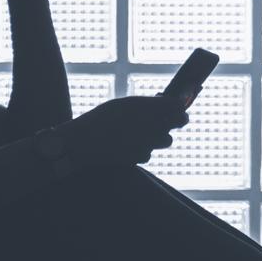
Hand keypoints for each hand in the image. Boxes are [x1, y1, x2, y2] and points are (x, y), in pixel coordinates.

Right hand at [54, 95, 188, 166]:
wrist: (82, 143)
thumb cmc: (99, 120)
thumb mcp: (122, 104)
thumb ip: (145, 105)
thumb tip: (164, 103)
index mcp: (146, 106)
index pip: (178, 105)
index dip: (179, 105)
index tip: (176, 106)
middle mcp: (152, 123)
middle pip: (179, 121)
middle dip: (176, 120)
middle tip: (170, 119)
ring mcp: (148, 142)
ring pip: (167, 140)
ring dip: (159, 136)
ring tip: (142, 132)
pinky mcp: (141, 157)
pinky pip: (150, 152)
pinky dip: (144, 149)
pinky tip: (129, 145)